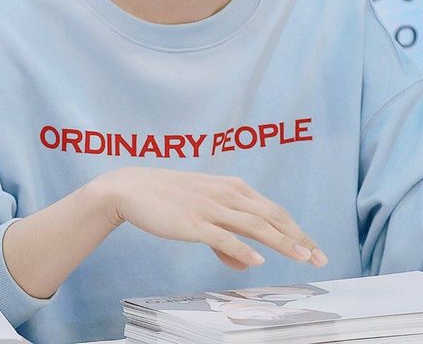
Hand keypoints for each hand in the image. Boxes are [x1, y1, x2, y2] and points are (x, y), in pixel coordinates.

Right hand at [101, 167, 327, 269]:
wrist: (134, 188)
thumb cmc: (171, 200)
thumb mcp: (204, 214)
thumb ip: (227, 237)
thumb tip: (247, 264)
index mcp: (233, 188)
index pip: (273, 210)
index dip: (296, 230)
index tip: (314, 248)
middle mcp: (227, 194)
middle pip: (271, 217)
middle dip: (298, 238)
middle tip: (319, 258)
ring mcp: (211, 207)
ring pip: (254, 225)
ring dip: (281, 242)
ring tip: (302, 257)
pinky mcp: (193, 222)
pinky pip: (222, 236)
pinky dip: (241, 248)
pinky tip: (257, 259)